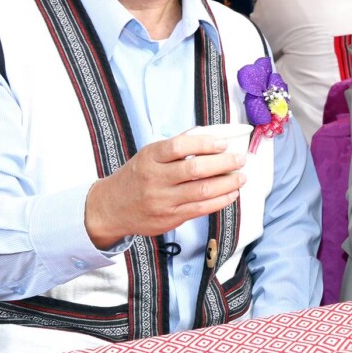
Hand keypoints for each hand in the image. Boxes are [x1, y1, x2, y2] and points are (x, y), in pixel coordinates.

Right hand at [84, 133, 245, 248]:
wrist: (111, 208)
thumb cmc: (137, 177)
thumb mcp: (149, 155)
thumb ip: (176, 145)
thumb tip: (209, 134)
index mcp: (150, 158)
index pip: (179, 147)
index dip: (205, 143)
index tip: (223, 143)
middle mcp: (155, 179)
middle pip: (195, 169)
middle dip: (224, 163)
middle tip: (240, 160)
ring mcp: (163, 200)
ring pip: (202, 191)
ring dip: (228, 183)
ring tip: (241, 177)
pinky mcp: (170, 218)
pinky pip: (201, 208)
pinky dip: (221, 200)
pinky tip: (231, 193)